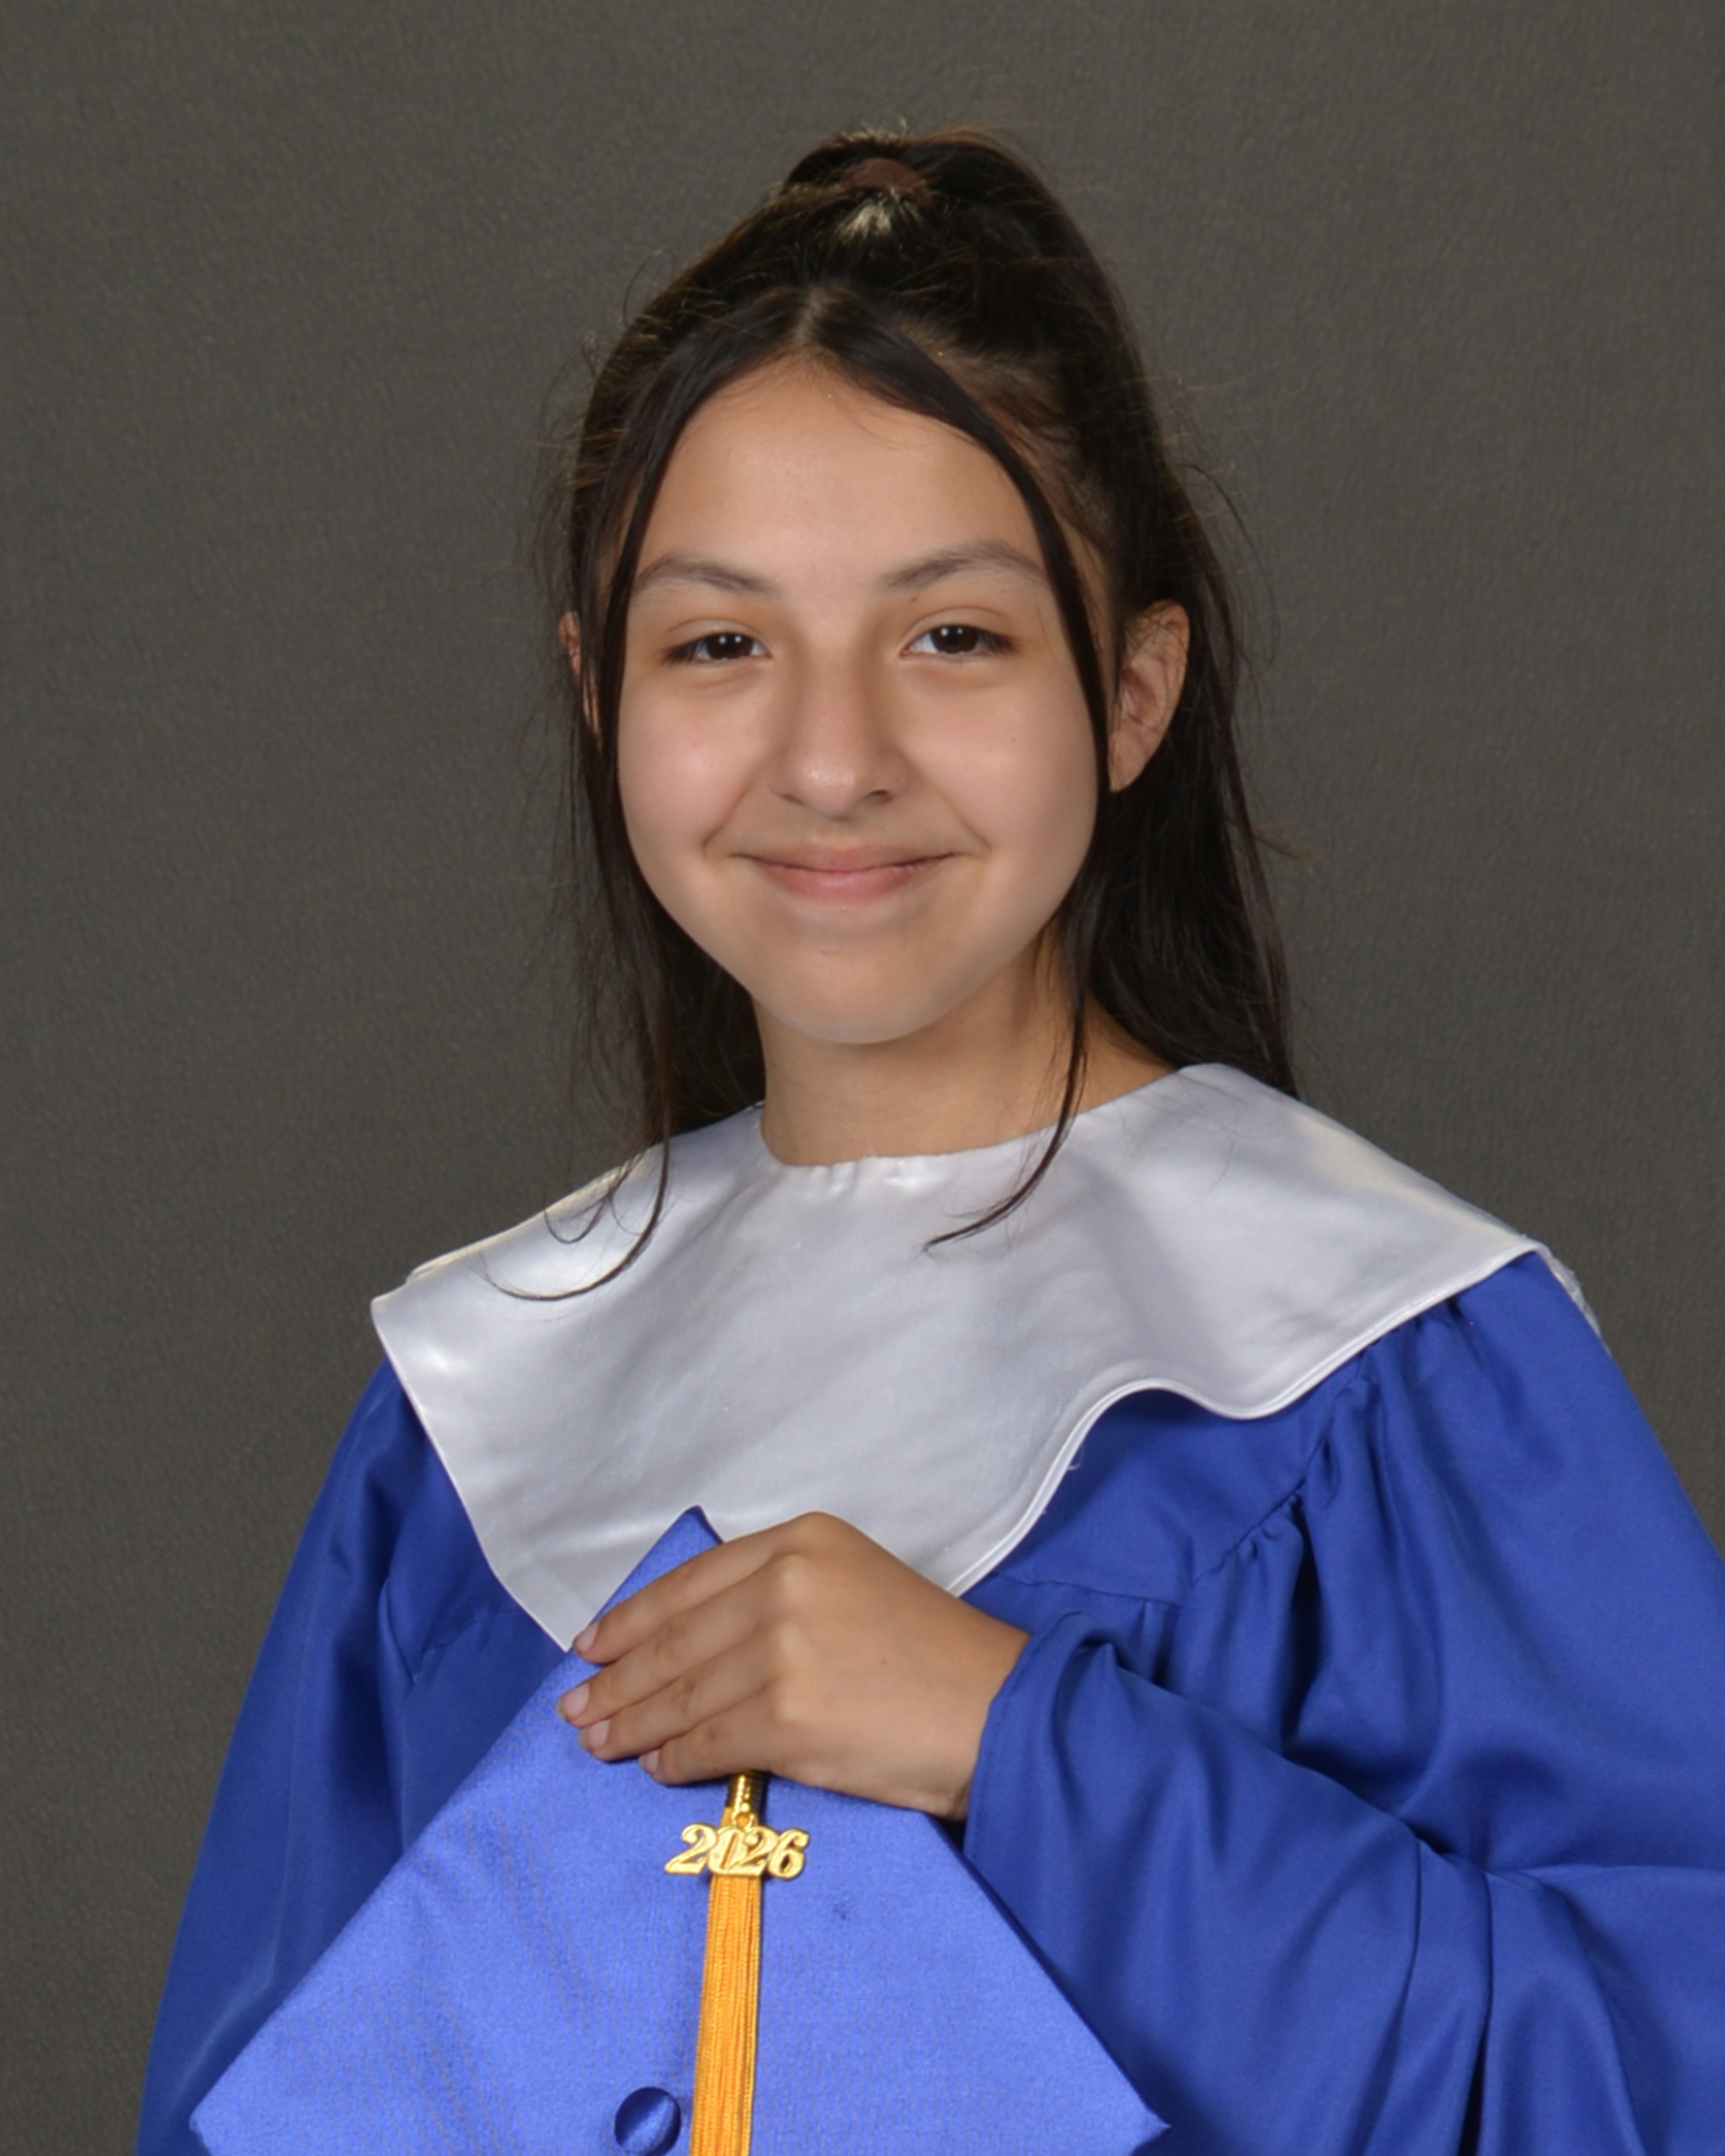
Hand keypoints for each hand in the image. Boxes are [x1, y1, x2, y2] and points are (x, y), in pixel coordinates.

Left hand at [557, 1513, 1027, 1819]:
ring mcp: (783, 1648)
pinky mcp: (786, 1716)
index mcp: (803, 1540)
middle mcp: (787, 1582)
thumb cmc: (938, 1660)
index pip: (691, 1582)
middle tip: (576, 1708)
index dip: (631, 1618)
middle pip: (676, 1639)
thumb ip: (780, 1598)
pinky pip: (706, 1742)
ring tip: (596, 1741)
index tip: (591, 1645)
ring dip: (632, 1722)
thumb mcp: (856, 1587)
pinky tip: (655, 1766)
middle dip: (617, 1679)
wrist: (1002, 1712)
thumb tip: (693, 1647)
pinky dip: (673, 1758)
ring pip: (682, 1693)